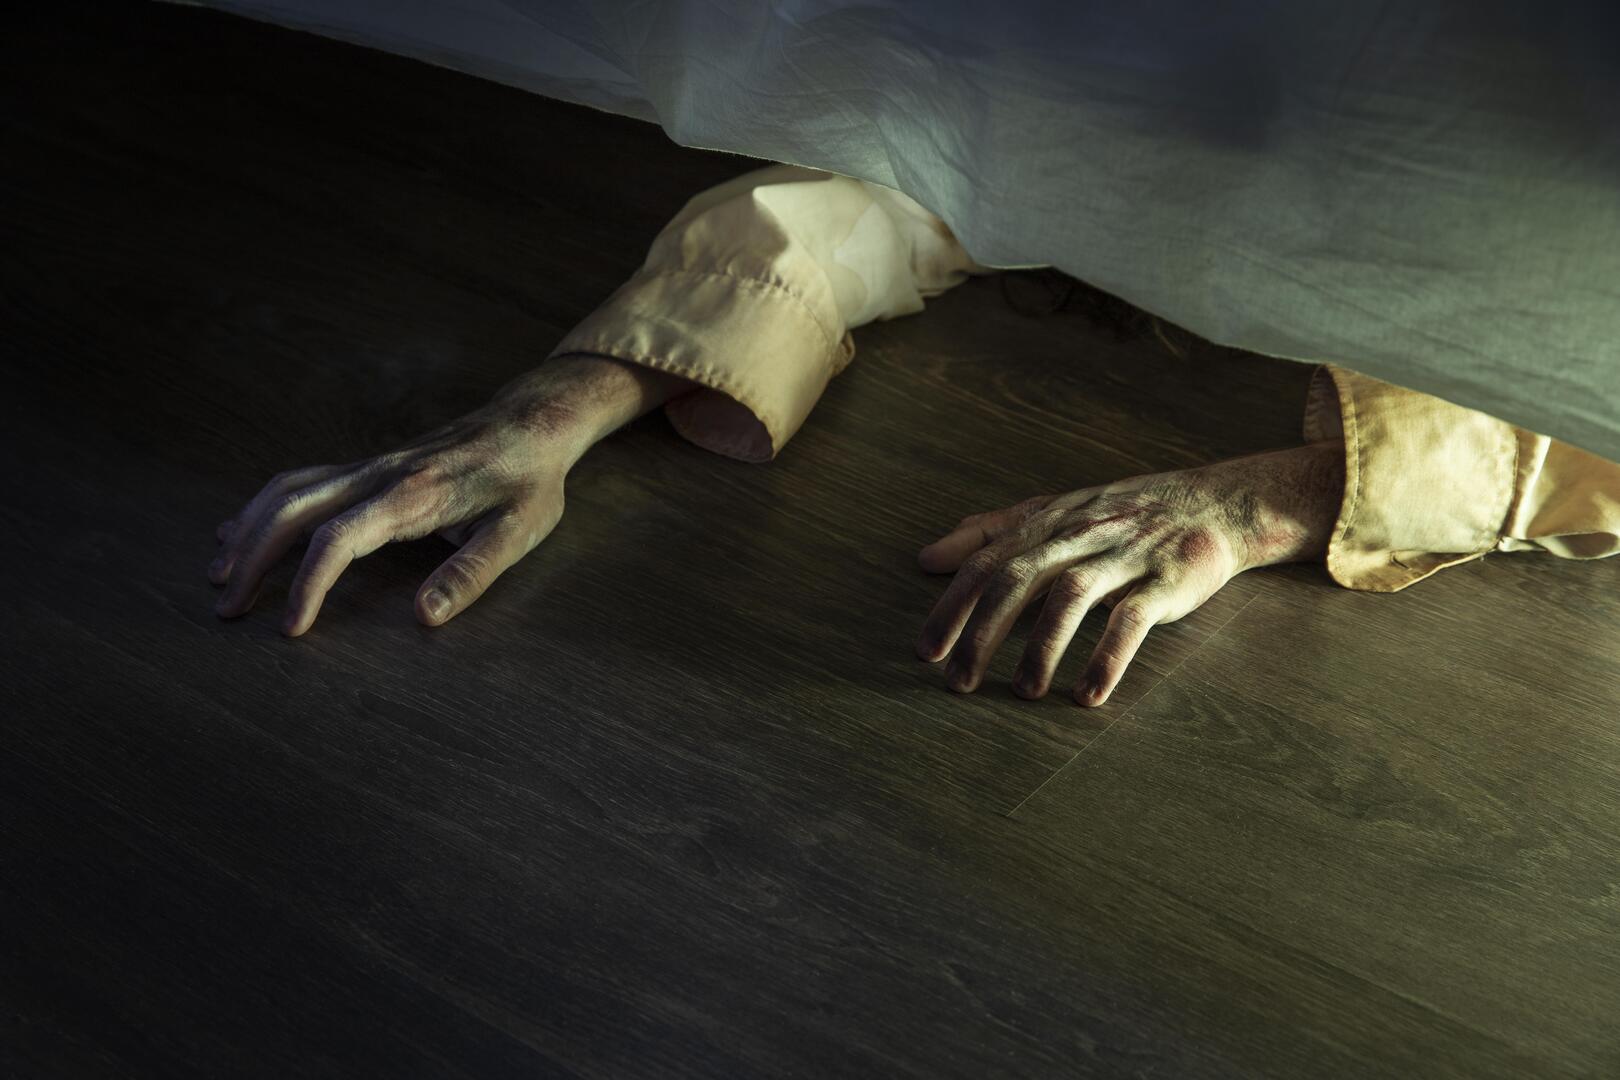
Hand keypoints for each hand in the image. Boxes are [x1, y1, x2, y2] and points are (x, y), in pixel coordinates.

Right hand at [210, 355, 688, 635]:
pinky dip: (264, 506)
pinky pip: (303, 480)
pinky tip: (240, 528)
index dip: (308, 585)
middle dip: (252, 558)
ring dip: (247, 529)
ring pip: (288, 489)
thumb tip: (425, 617)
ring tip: (219, 573)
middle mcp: (380, 474)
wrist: (531, 422)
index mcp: (413, 495)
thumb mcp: (520, 530)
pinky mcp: (370, 465)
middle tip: (226, 608)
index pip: (340, 539)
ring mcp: (370, 465)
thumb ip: (473, 573)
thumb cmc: (530, 480)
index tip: (291, 628)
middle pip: (293, 509)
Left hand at [914, 441, 1344, 705]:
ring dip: (1043, 646)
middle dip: (984, 631)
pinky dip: (1108, 656)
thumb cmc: (1121, 513)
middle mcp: (1080, 535)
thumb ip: (989, 534)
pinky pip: (1132, 618)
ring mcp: (1124, 555)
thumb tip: (926, 558)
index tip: (925, 651)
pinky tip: (1088, 693)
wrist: (1217, 502)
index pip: (987, 562)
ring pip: (1071, 595)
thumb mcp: (1052, 512)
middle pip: (1019, 578)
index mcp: (1047, 523)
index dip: (953, 606)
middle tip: (958, 680)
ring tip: (1022, 691)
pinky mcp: (1166, 579)